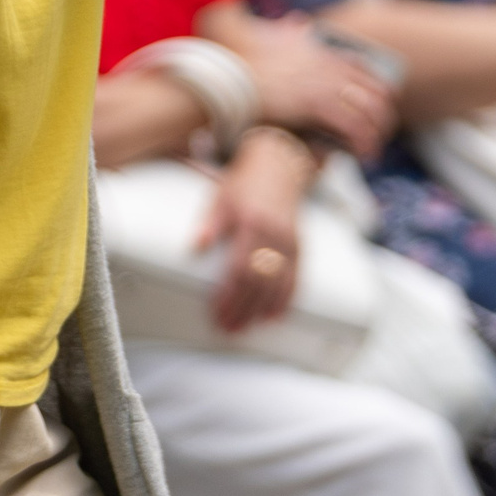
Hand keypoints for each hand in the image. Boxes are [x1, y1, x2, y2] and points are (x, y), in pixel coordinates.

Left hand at [199, 130, 313, 331]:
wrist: (278, 167)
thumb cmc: (245, 184)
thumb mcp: (221, 198)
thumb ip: (209, 224)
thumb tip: (195, 246)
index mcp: (252, 223)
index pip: (240, 269)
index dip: (229, 295)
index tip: (217, 312)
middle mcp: (274, 235)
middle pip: (259, 282)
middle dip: (243, 308)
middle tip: (229, 328)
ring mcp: (289, 241)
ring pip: (278, 283)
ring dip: (262, 309)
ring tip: (248, 327)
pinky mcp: (299, 245)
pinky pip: (296, 277)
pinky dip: (286, 298)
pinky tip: (276, 315)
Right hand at [232, 16, 399, 159]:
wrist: (226, 82)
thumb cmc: (244, 67)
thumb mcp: (270, 38)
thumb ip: (287, 31)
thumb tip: (297, 21)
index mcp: (320, 52)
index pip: (366, 70)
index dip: (379, 94)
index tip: (376, 113)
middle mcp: (328, 66)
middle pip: (376, 92)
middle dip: (381, 118)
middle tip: (375, 139)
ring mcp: (323, 83)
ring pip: (371, 111)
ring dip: (376, 135)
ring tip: (369, 152)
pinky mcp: (316, 104)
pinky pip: (355, 126)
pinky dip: (363, 142)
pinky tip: (359, 155)